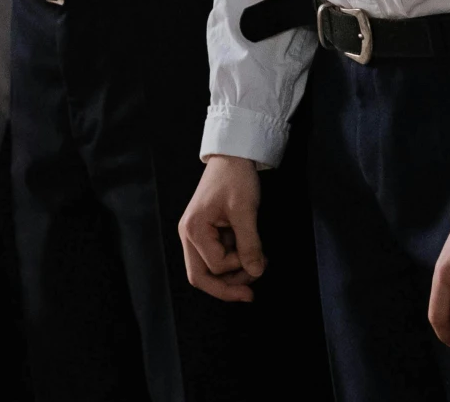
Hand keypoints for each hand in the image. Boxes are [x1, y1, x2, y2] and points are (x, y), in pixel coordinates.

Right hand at [179, 155, 265, 302]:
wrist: (232, 156)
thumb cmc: (236, 179)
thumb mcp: (245, 211)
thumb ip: (249, 244)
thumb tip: (255, 272)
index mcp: (194, 230)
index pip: (215, 266)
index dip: (239, 267)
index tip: (261, 257)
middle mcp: (188, 235)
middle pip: (200, 277)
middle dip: (227, 287)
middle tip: (250, 292)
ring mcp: (194, 235)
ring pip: (207, 271)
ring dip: (231, 274)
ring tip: (255, 264)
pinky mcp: (204, 233)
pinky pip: (213, 258)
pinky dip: (231, 262)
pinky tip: (246, 255)